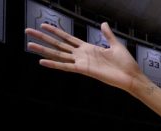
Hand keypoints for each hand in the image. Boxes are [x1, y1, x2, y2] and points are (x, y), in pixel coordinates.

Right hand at [25, 22, 142, 92]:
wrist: (132, 76)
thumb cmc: (126, 63)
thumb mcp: (116, 45)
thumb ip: (107, 35)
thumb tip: (103, 23)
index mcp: (88, 48)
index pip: (67, 38)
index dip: (56, 32)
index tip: (43, 25)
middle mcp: (82, 55)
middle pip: (58, 45)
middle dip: (44, 38)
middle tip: (28, 31)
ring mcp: (82, 63)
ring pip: (58, 55)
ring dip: (43, 50)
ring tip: (30, 44)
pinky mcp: (84, 70)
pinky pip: (66, 66)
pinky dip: (54, 64)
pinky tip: (41, 61)